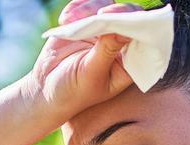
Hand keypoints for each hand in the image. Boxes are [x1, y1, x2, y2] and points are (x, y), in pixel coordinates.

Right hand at [20, 0, 142, 116]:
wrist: (45, 90)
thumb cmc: (73, 92)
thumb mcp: (91, 75)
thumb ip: (107, 51)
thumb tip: (123, 30)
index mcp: (130, 62)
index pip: (143, 37)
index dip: (137, 24)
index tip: (121, 19)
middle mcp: (120, 44)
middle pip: (127, 16)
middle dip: (115, 11)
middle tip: (100, 12)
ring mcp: (103, 32)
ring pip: (106, 6)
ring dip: (90, 8)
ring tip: (70, 20)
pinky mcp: (86, 23)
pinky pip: (87, 5)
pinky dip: (77, 7)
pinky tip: (65, 20)